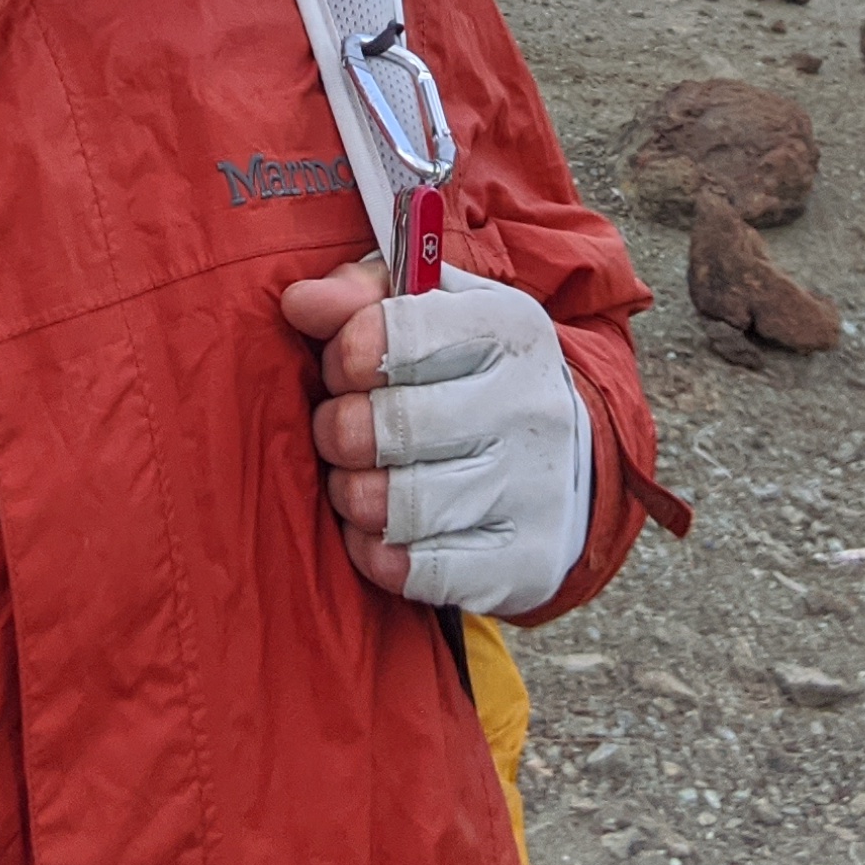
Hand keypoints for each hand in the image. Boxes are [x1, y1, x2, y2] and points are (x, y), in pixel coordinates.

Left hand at [281, 251, 591, 615]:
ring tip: (357, 482)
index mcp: (504, 327)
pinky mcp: (526, 561)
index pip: (394, 335)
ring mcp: (532, 487)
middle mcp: (528, 404)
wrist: (565, 459)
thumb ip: (356, 293)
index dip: (344, 356)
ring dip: (352, 496)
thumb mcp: (425, 310)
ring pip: (396, 505)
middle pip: (388, 425)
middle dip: (338, 431)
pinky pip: (416, 571)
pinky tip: (382, 532)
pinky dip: (377, 554)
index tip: (345, 369)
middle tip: (340, 432)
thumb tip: (299, 303)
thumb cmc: (468, 372)